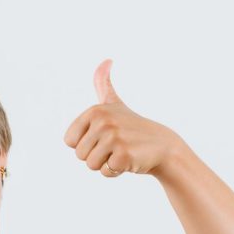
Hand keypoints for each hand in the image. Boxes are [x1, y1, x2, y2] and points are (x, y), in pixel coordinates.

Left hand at [63, 59, 180, 176]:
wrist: (162, 145)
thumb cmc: (133, 127)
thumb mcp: (115, 103)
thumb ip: (103, 83)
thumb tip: (106, 60)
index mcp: (95, 111)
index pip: (70, 141)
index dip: (85, 144)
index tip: (103, 137)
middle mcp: (103, 122)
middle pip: (80, 155)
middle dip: (97, 156)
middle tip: (115, 146)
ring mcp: (114, 138)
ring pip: (91, 165)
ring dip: (106, 164)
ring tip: (121, 152)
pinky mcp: (123, 155)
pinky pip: (106, 172)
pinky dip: (116, 171)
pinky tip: (129, 161)